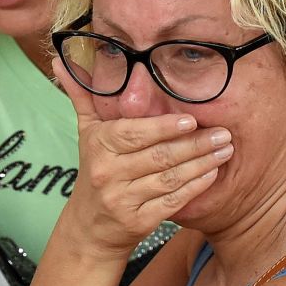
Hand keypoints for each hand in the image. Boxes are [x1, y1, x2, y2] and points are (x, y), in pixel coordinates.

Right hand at [53, 58, 231, 258]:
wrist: (90, 226)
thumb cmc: (94, 169)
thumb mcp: (86, 132)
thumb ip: (82, 94)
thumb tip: (60, 59)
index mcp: (98, 145)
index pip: (134, 133)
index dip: (163, 127)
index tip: (191, 118)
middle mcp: (108, 172)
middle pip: (158, 156)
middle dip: (194, 144)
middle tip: (223, 133)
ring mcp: (123, 199)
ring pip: (169, 178)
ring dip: (201, 164)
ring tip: (225, 150)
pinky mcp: (138, 221)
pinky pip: (172, 201)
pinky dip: (195, 187)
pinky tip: (212, 174)